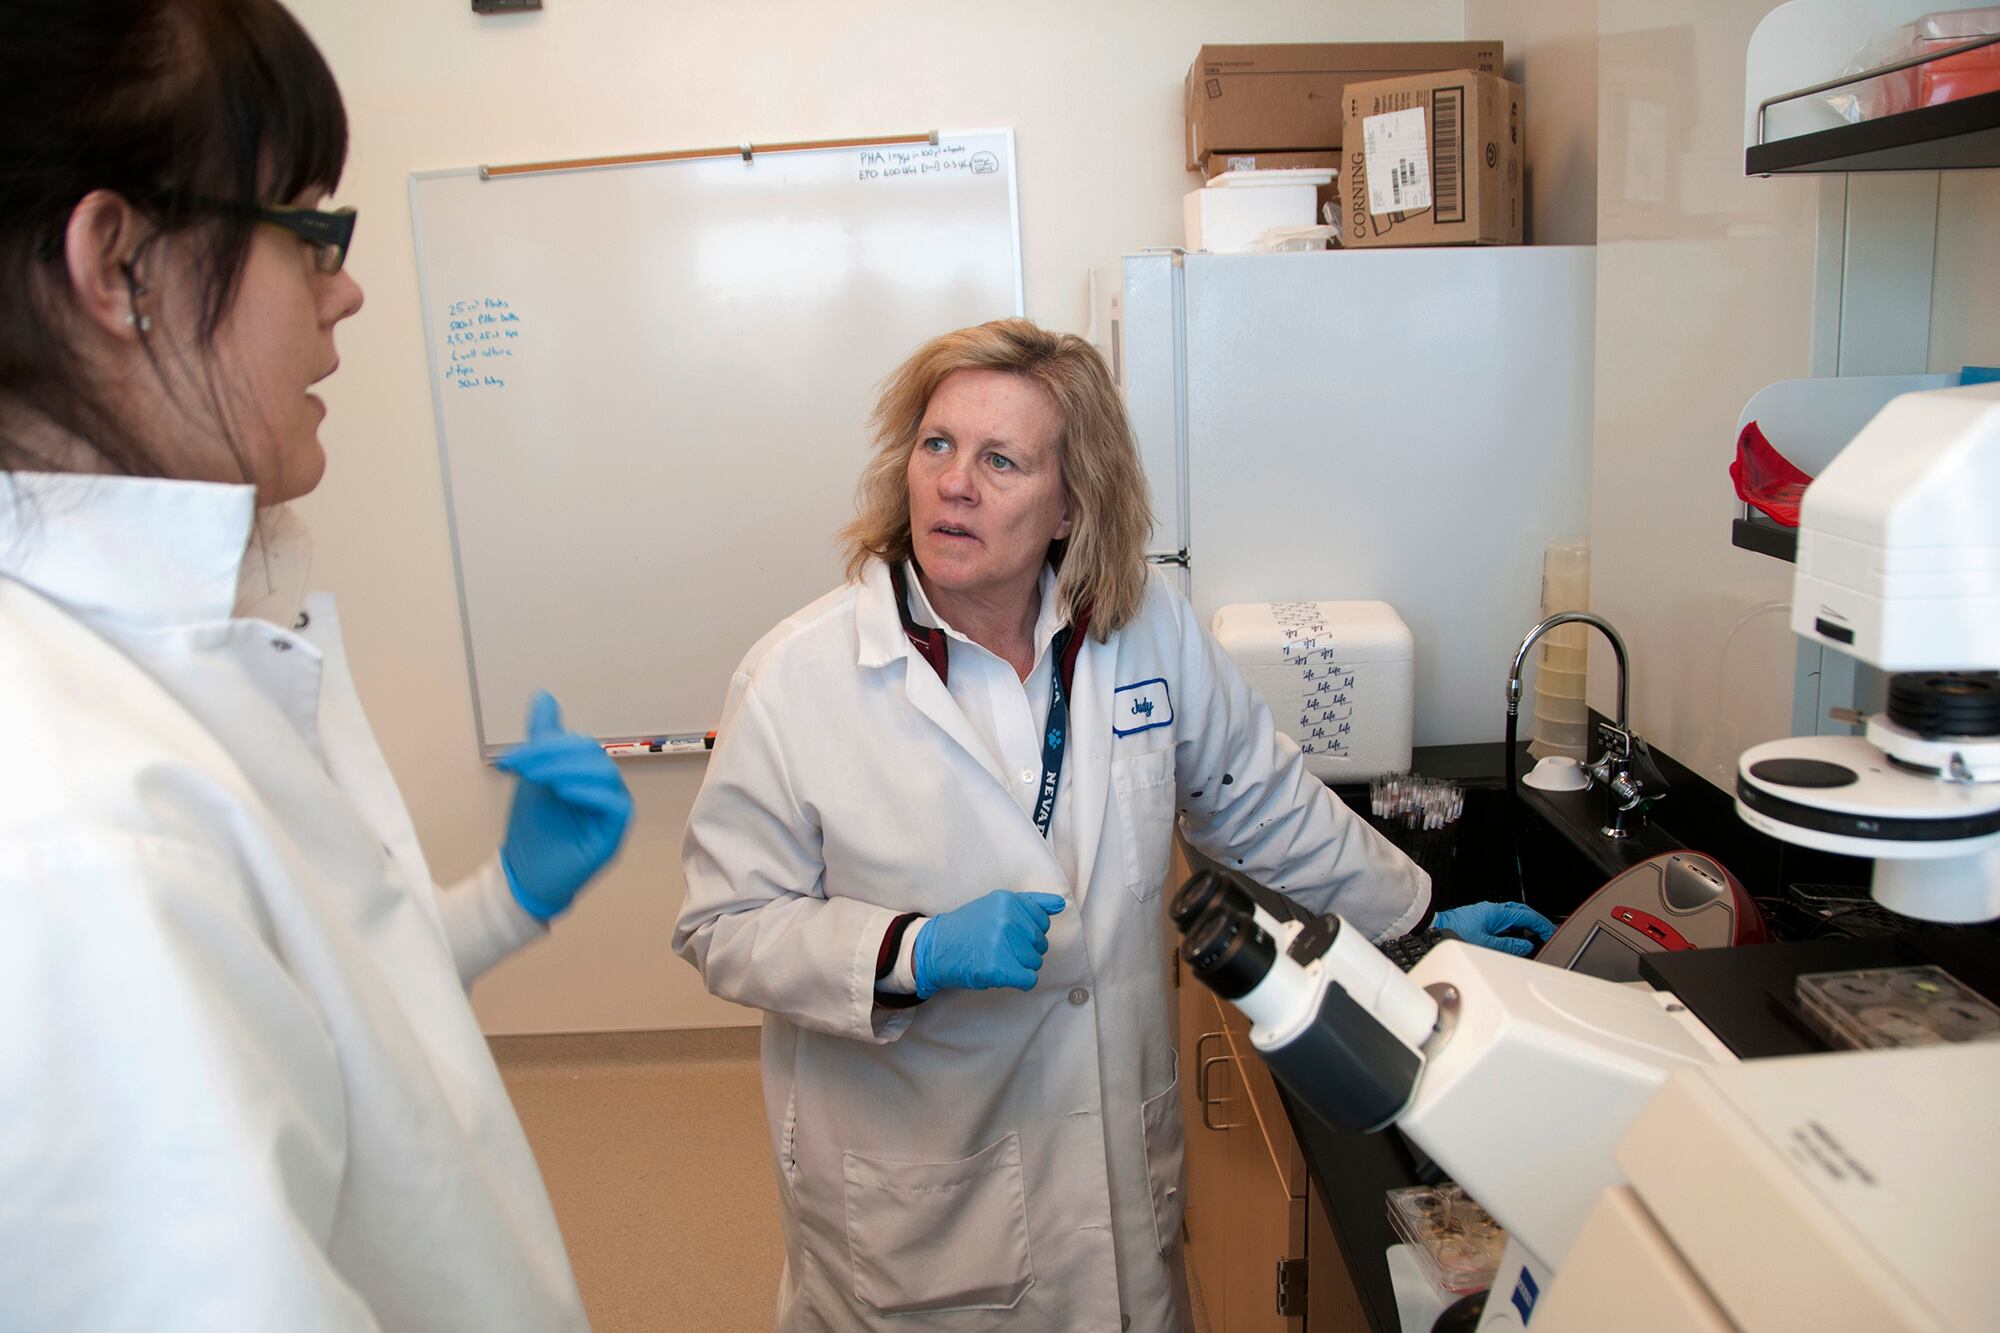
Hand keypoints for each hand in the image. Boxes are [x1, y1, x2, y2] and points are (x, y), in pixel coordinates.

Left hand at [497, 692, 633, 920]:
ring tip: (538, 781)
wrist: (524, 876)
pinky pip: (616, 806)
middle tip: (520, 769)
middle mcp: (605, 790)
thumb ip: (543, 738)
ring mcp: (611, 812)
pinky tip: (563, 793)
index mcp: (589, 774)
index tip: (511, 761)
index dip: (547, 746)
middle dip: (553, 757)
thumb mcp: (532, 776)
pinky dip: (591, 794)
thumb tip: (544, 696)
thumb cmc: (532, 829)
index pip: (579, 746)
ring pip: (604, 776)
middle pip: (592, 756)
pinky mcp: (614, 834)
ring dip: (567, 771)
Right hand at [913, 890, 1067, 998]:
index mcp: (1008, 901)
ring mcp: (1002, 943)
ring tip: (997, 959)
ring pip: (1035, 962)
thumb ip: (1030, 903)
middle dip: (1024, 950)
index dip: (1027, 932)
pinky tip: (1003, 973)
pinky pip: (1029, 979)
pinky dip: (1020, 980)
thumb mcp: (997, 905)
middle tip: (999, 948)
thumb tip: (1060, 904)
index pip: (1042, 922)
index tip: (1007, 934)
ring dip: (1020, 965)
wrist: (936, 948)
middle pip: (1040, 944)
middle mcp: (1007, 919)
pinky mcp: (998, 968)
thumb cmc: (968, 928)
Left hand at [1433, 901, 1555, 956]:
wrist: (1432, 929)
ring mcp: (1485, 914)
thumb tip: (1525, 946)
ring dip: (1522, 926)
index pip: (1526, 916)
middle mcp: (1491, 910)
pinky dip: (1511, 929)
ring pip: (1511, 917)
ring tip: (1531, 939)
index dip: (1542, 925)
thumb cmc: (1454, 932)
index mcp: (1496, 912)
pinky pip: (1501, 922)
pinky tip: (1512, 940)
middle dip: (1535, 923)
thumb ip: (1508, 946)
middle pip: (1520, 913)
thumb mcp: (1486, 943)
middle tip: (1545, 934)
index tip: (1551, 933)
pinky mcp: (1478, 919)